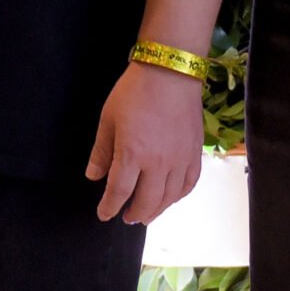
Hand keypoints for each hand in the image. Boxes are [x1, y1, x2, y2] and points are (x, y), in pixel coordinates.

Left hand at [85, 62, 203, 223]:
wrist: (170, 72)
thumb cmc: (134, 92)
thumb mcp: (109, 119)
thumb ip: (101, 151)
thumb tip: (93, 177)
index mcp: (132, 154)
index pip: (119, 192)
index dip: (109, 207)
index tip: (104, 214)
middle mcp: (158, 163)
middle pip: (147, 202)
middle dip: (134, 214)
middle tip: (127, 218)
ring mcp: (180, 160)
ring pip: (169, 198)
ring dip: (156, 210)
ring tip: (147, 214)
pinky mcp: (195, 153)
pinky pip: (189, 184)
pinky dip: (178, 196)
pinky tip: (170, 197)